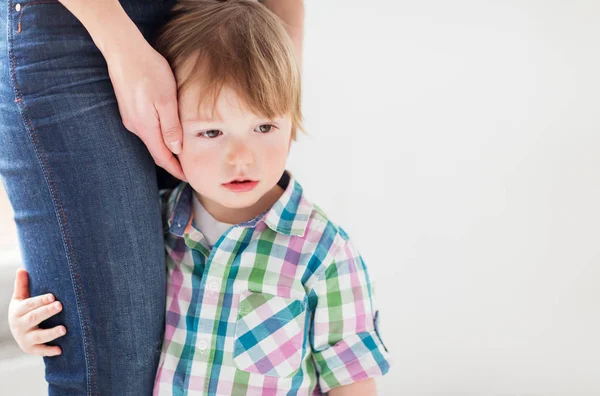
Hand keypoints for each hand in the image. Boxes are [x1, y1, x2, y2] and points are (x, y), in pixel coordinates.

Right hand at [8, 269, 65, 356]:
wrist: (19, 332)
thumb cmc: (24, 311)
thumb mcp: (20, 299)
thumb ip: (22, 285)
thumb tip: (22, 268)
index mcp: (18, 311)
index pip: (29, 305)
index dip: (40, 301)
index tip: (53, 296)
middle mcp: (20, 325)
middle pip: (34, 318)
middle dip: (46, 312)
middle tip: (60, 305)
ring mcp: (25, 339)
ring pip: (38, 336)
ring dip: (51, 333)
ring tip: (64, 329)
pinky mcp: (31, 349)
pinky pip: (40, 351)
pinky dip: (49, 351)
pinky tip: (60, 350)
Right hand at [105, 33, 186, 181]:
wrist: (124, 51)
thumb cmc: (149, 71)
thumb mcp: (166, 100)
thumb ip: (171, 127)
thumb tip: (176, 150)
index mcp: (146, 128)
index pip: (162, 158)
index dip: (176, 170)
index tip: (188, 177)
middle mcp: (135, 127)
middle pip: (156, 151)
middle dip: (172, 161)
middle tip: (189, 168)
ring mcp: (130, 118)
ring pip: (151, 139)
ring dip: (166, 147)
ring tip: (182, 152)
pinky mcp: (129, 109)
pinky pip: (147, 128)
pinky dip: (159, 135)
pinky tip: (168, 131)